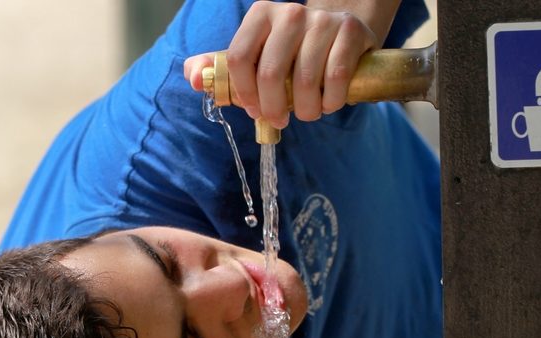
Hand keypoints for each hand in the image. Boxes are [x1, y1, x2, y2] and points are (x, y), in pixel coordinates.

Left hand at [183, 1, 380, 128]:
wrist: (340, 33)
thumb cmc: (292, 51)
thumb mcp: (257, 54)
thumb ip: (222, 66)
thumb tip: (191, 76)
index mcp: (260, 15)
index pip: (239, 58)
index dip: (244, 93)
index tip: (253, 110)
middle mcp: (290, 13)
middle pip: (270, 73)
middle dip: (273, 108)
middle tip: (279, 121)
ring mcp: (321, 20)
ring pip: (305, 79)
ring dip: (306, 110)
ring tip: (308, 114)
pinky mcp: (349, 31)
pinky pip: (335, 77)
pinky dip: (330, 101)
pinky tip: (328, 104)